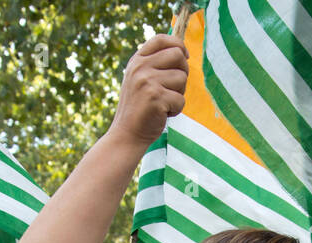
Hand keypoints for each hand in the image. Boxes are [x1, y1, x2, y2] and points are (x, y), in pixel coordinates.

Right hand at [107, 34, 188, 152]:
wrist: (126, 134)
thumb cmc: (139, 108)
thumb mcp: (140, 80)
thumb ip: (154, 65)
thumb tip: (181, 51)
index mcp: (137, 61)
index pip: (161, 39)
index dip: (177, 44)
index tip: (184, 56)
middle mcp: (140, 68)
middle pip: (177, 55)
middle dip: (183, 71)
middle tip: (174, 88)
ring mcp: (147, 82)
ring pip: (182, 78)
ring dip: (179, 94)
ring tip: (164, 104)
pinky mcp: (155, 98)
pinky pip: (181, 100)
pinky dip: (176, 110)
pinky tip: (162, 114)